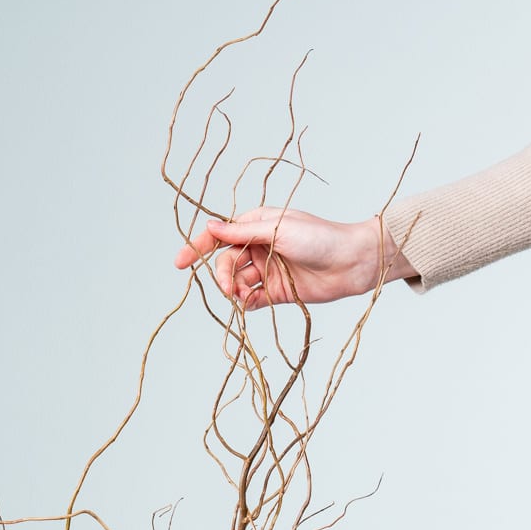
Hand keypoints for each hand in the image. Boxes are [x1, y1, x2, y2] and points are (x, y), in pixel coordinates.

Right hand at [172, 208, 413, 307]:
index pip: (219, 236)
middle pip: (226, 263)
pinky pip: (252, 300)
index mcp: (257, 225)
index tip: (179, 262)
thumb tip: (211, 227)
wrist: (351, 263)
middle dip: (223, 276)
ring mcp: (268, 270)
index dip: (197, 248)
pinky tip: (250, 303)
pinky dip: (247, 304)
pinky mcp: (277, 292)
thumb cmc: (320, 237)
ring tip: (244, 297)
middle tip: (230, 289)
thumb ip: (241, 232)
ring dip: (236, 291)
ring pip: (237, 283)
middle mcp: (259, 247)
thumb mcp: (277, 229)